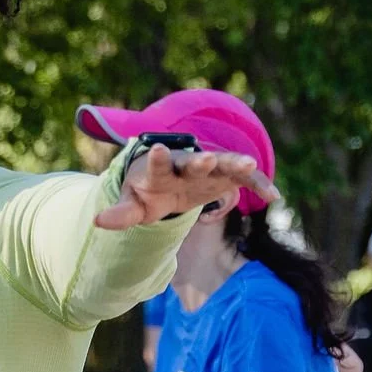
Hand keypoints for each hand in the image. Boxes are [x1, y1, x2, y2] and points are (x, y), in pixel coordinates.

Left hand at [95, 143, 274, 228]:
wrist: (169, 179)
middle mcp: (186, 164)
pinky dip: (259, 184)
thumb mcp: (134, 206)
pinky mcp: (227, 175)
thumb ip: (120, 214)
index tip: (158, 149)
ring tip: (250, 164)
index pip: (157, 162)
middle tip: (208, 158)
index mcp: (160, 169)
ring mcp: (209, 168)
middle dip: (201, 160)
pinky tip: (275, 196)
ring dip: (236, 164)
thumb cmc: (148, 193)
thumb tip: (96, 223)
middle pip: (194, 161)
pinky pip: (245, 179)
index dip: (158, 158)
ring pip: (224, 163)